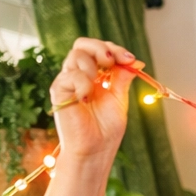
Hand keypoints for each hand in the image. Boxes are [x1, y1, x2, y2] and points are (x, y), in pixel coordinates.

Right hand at [49, 39, 139, 165]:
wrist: (95, 150)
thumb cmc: (105, 129)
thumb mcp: (119, 99)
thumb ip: (122, 78)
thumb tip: (137, 62)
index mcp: (94, 75)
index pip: (98, 50)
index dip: (114, 49)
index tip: (130, 59)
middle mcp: (78, 75)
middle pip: (82, 45)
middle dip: (101, 48)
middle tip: (113, 62)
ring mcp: (67, 81)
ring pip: (76, 55)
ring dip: (94, 65)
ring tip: (99, 86)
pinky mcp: (58, 90)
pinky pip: (71, 75)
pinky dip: (84, 83)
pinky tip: (87, 99)